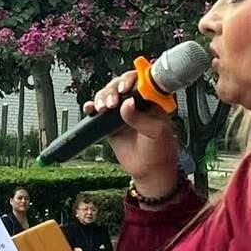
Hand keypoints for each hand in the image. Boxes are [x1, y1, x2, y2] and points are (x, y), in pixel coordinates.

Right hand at [86, 70, 177, 189]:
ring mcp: (121, 113)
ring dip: (102, 97)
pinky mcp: (110, 124)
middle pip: (119, 85)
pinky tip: (90, 108)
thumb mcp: (155, 132)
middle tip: (112, 103)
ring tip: (103, 108)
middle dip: (113, 90)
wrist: (150, 170)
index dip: (130, 80)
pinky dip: (91, 107)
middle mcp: (135, 103)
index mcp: (151, 101)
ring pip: (107, 96)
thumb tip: (127, 104)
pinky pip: (98, 112)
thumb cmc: (160, 149)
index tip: (125, 88)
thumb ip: (140, 118)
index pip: (139, 81)